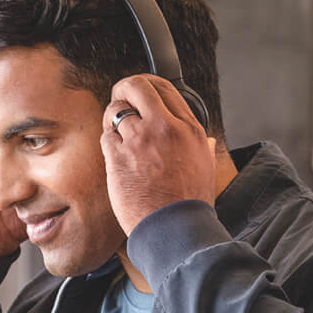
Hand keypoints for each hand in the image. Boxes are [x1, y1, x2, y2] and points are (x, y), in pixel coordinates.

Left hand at [100, 75, 216, 233]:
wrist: (174, 227)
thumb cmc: (189, 202)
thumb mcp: (206, 167)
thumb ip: (203, 147)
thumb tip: (206, 141)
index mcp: (189, 128)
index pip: (164, 88)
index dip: (147, 86)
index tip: (139, 92)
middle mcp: (165, 128)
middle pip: (138, 87)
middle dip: (124, 88)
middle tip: (120, 96)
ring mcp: (140, 139)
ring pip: (116, 110)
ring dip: (113, 118)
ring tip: (117, 132)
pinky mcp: (119, 156)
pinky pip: (105, 135)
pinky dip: (107, 141)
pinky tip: (114, 153)